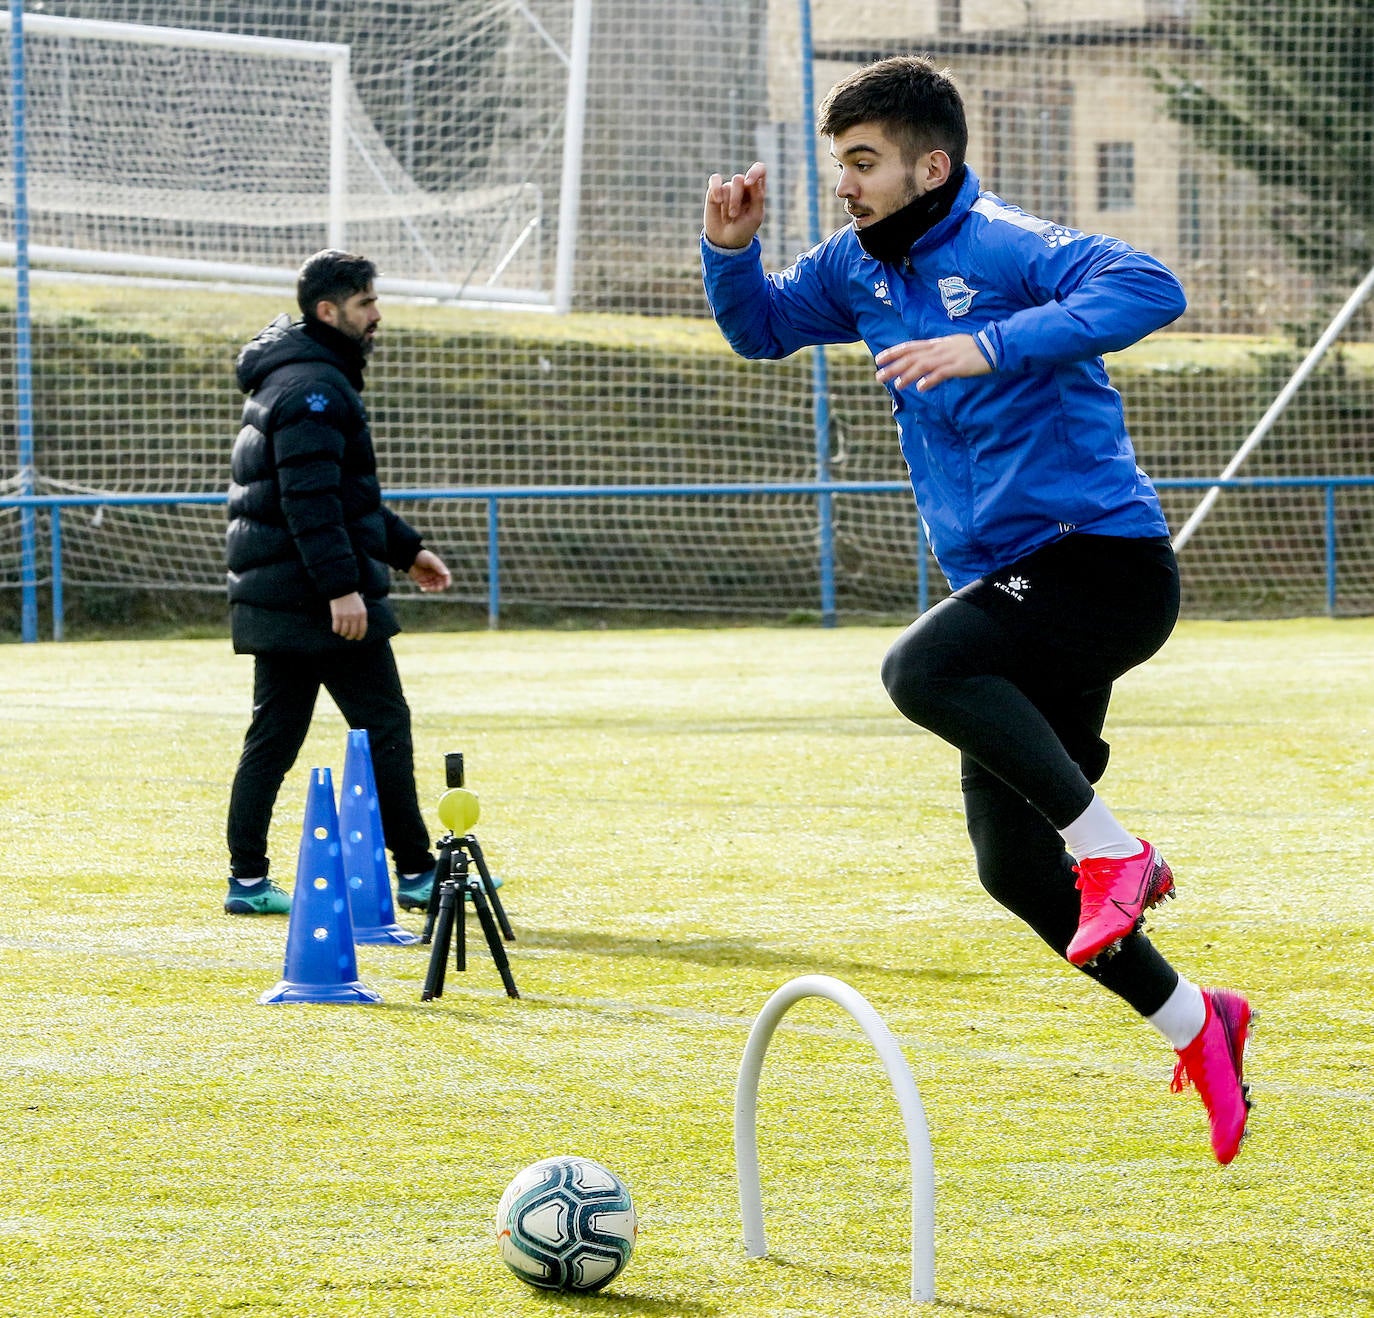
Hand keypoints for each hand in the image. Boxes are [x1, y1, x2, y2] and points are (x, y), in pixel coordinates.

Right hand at [330, 591, 367, 640]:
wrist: (342, 589)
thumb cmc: (352, 599)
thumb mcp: (360, 607)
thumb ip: (361, 617)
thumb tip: (359, 630)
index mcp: (362, 614)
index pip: (362, 630)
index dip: (359, 636)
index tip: (357, 638)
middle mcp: (355, 616)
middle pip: (353, 633)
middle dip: (350, 636)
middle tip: (347, 636)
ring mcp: (346, 616)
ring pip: (344, 632)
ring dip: (342, 633)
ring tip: (341, 632)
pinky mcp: (337, 615)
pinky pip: (336, 628)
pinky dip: (336, 630)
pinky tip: (336, 628)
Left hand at [408, 548, 450, 592]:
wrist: (410, 556)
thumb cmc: (422, 556)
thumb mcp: (431, 560)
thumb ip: (439, 567)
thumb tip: (446, 574)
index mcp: (440, 569)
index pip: (446, 577)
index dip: (447, 582)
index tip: (445, 586)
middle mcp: (436, 574)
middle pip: (441, 584)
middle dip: (438, 588)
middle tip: (433, 589)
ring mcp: (430, 578)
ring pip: (434, 587)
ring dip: (431, 589)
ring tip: (424, 588)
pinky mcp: (423, 581)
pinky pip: (426, 588)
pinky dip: (425, 589)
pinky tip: (422, 588)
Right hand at [704, 162, 766, 248]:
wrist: (726, 242)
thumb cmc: (744, 230)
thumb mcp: (755, 216)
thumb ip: (757, 197)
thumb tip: (751, 180)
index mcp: (757, 190)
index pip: (760, 170)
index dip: (754, 171)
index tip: (749, 183)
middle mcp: (743, 186)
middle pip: (739, 179)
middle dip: (735, 199)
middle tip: (734, 215)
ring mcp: (728, 188)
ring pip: (727, 186)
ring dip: (726, 205)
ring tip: (727, 219)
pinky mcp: (714, 191)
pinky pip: (714, 180)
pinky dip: (715, 189)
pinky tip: (717, 200)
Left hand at [874, 335, 992, 390]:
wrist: (994, 346)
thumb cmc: (973, 349)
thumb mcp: (950, 347)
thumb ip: (936, 354)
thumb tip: (922, 365)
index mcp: (935, 344)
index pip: (909, 346)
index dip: (893, 352)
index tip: (878, 359)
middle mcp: (938, 349)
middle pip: (911, 357)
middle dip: (893, 367)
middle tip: (878, 377)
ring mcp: (948, 357)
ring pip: (923, 365)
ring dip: (908, 375)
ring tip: (896, 386)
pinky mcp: (958, 366)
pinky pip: (942, 373)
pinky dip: (930, 380)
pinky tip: (921, 388)